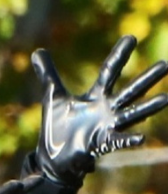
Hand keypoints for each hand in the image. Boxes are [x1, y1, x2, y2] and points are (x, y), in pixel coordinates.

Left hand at [32, 35, 167, 186]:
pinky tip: (142, 137)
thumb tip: (38, 51)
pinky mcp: (100, 144)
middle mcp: (106, 110)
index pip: (110, 71)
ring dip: (147, 108)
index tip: (131, 37)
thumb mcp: (52, 95)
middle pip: (130, 90)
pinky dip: (128, 139)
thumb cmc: (57, 126)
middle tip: (165, 64)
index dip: (119, 54)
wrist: (52, 155)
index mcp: (96, 96)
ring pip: (131, 115)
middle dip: (147, 78)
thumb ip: (48, 74)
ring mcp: (106, 127)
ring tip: (166, 98)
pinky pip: (117, 141)